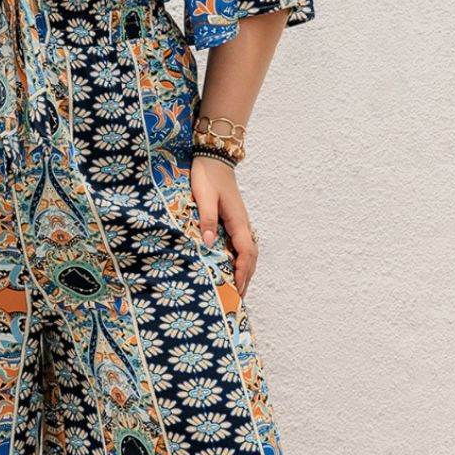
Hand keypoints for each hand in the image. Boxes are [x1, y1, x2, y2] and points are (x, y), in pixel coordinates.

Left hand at [190, 157, 257, 298]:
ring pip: (248, 251)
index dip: (242, 272)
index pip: (245, 252)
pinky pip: (241, 244)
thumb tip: (209, 244)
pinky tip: (232, 266)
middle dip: (246, 276)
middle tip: (239, 297)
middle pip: (251, 256)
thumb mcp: (204, 197)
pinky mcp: (233, 220)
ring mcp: (239, 222)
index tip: (238, 288)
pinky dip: (240, 259)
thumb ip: (207, 220)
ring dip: (245, 269)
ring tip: (238, 287)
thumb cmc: (207, 176)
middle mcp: (242, 224)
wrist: (213, 158)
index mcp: (237, 221)